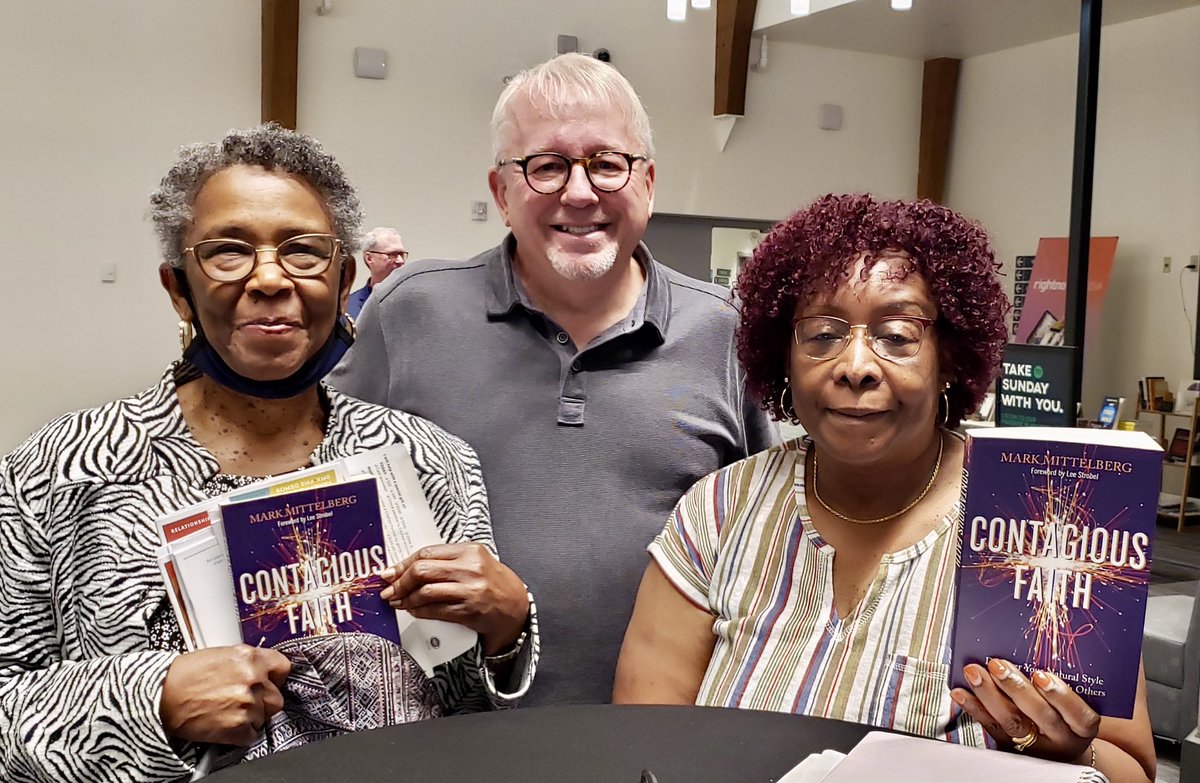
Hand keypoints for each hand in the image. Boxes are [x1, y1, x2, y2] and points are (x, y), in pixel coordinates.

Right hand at [160, 645, 290, 745]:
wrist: (160, 696)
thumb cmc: (184, 674)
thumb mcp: (221, 654)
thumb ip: (247, 662)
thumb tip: (263, 671)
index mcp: (250, 657)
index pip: (283, 668)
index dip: (275, 677)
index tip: (269, 682)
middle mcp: (252, 679)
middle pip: (276, 697)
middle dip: (263, 701)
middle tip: (244, 701)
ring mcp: (247, 704)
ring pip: (265, 717)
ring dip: (251, 717)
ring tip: (229, 711)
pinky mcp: (237, 728)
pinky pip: (252, 735)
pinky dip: (241, 733)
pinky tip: (225, 724)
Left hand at [379, 543, 528, 655]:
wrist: (517, 610)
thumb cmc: (495, 585)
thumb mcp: (475, 563)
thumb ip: (447, 562)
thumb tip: (410, 568)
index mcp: (470, 551)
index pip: (427, 553)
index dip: (403, 564)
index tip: (390, 572)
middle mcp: (470, 568)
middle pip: (422, 570)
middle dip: (400, 582)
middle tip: (390, 589)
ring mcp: (470, 590)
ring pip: (425, 591)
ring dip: (406, 599)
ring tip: (399, 602)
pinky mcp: (468, 611)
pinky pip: (435, 610)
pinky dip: (419, 611)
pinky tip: (414, 610)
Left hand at [951, 658, 1099, 763]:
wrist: (1060, 751)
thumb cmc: (1067, 718)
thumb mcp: (1077, 706)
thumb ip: (1063, 685)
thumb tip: (1033, 649)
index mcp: (1081, 728)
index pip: (1078, 715)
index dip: (1060, 695)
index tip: (1041, 675)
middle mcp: (1059, 739)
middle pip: (1040, 715)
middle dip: (1017, 688)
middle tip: (998, 665)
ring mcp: (1033, 745)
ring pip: (1012, 722)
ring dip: (989, 695)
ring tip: (975, 672)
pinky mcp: (1009, 746)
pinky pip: (990, 727)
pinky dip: (974, 708)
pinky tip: (961, 693)